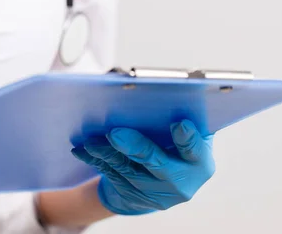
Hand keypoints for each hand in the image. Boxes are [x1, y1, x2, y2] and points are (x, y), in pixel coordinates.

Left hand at [72, 120, 214, 215]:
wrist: (162, 182)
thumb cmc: (174, 144)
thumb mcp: (184, 133)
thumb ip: (172, 113)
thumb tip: (139, 85)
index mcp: (199, 162)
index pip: (196, 150)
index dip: (188, 139)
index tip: (179, 124)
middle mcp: (181, 182)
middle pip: (157, 163)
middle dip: (135, 147)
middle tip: (114, 133)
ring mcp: (155, 193)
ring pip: (127, 170)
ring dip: (106, 153)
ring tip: (91, 141)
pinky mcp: (133, 196)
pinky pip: (110, 175)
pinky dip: (95, 160)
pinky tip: (82, 150)